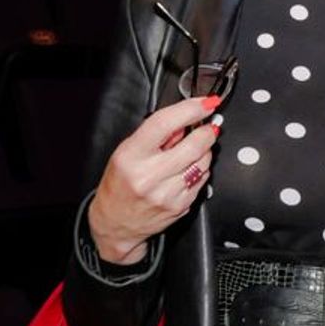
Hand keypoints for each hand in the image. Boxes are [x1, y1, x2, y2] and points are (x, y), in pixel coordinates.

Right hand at [87, 95, 221, 263]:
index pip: (165, 123)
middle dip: (207, 131)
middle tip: (208, 125)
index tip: (206, 103)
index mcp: (131, 156)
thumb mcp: (126, 152)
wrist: (116, 222)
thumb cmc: (119, 185)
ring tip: (192, 149)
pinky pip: (202, 180)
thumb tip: (186, 118)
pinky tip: (187, 169)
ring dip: (205, 150)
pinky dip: (200, 170)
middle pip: (194, 144)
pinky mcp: (180, 206)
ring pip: (203, 162)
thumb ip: (155, 134)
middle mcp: (149, 176)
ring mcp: (166, 193)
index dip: (191, 109)